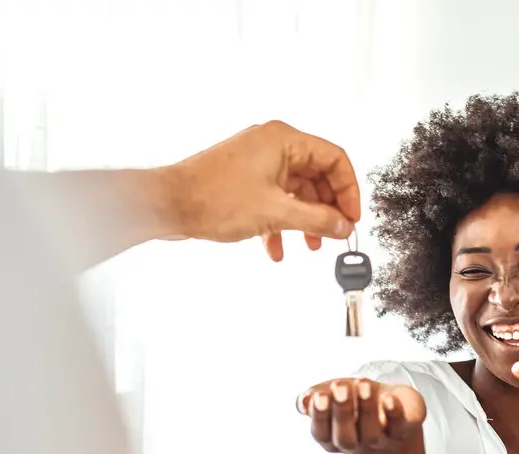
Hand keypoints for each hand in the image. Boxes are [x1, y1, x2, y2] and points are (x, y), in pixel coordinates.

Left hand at [163, 120, 360, 260]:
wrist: (168, 204)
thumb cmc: (212, 198)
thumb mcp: (276, 213)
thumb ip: (316, 220)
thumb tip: (343, 226)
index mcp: (284, 140)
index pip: (334, 158)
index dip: (348, 190)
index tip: (350, 218)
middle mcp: (272, 145)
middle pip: (317, 175)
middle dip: (326, 208)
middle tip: (334, 234)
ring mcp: (257, 162)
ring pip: (296, 190)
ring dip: (305, 219)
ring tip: (310, 245)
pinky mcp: (244, 179)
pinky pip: (274, 198)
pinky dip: (280, 222)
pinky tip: (276, 248)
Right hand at [298, 378, 425, 453]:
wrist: (391, 398)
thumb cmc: (356, 397)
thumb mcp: (333, 393)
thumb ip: (315, 396)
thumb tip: (303, 401)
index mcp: (332, 438)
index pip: (321, 433)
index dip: (320, 416)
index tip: (320, 396)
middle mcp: (355, 445)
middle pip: (345, 439)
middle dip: (342, 413)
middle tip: (341, 387)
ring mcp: (379, 442)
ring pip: (371, 435)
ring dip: (366, 409)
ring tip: (364, 384)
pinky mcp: (401, 433)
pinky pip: (397, 428)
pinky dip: (393, 414)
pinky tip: (389, 398)